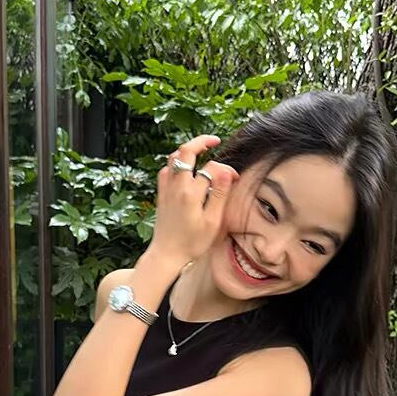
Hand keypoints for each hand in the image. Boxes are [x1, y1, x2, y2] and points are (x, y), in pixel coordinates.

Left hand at [149, 134, 239, 265]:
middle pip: (186, 151)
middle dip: (202, 142)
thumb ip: (219, 194)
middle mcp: (176, 186)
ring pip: (173, 158)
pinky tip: (185, 169)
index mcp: (191, 193)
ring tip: (201, 150)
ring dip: (187, 150)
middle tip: (215, 140)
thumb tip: (226, 171)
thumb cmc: (192, 243)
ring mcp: (166, 189)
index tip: (234, 178)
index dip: (226, 170)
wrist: (166, 255)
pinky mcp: (161, 194)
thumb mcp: (212, 222)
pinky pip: (166, 170)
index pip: (211, 168)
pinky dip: (176, 163)